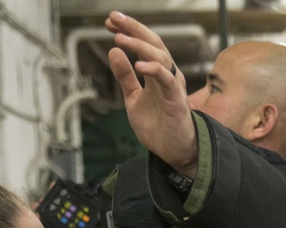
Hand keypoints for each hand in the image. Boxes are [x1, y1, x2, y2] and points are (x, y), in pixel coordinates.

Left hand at [105, 11, 197, 176]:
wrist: (173, 151)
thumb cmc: (157, 126)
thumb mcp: (133, 99)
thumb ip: (125, 76)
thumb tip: (113, 51)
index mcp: (157, 73)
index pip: (144, 44)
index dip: (128, 30)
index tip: (109, 21)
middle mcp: (167, 75)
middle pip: (153, 43)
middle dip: (133, 29)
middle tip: (114, 18)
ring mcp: (172, 86)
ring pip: (160, 57)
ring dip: (139, 45)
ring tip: (119, 38)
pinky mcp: (176, 100)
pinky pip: (166, 79)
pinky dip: (153, 69)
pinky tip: (138, 65)